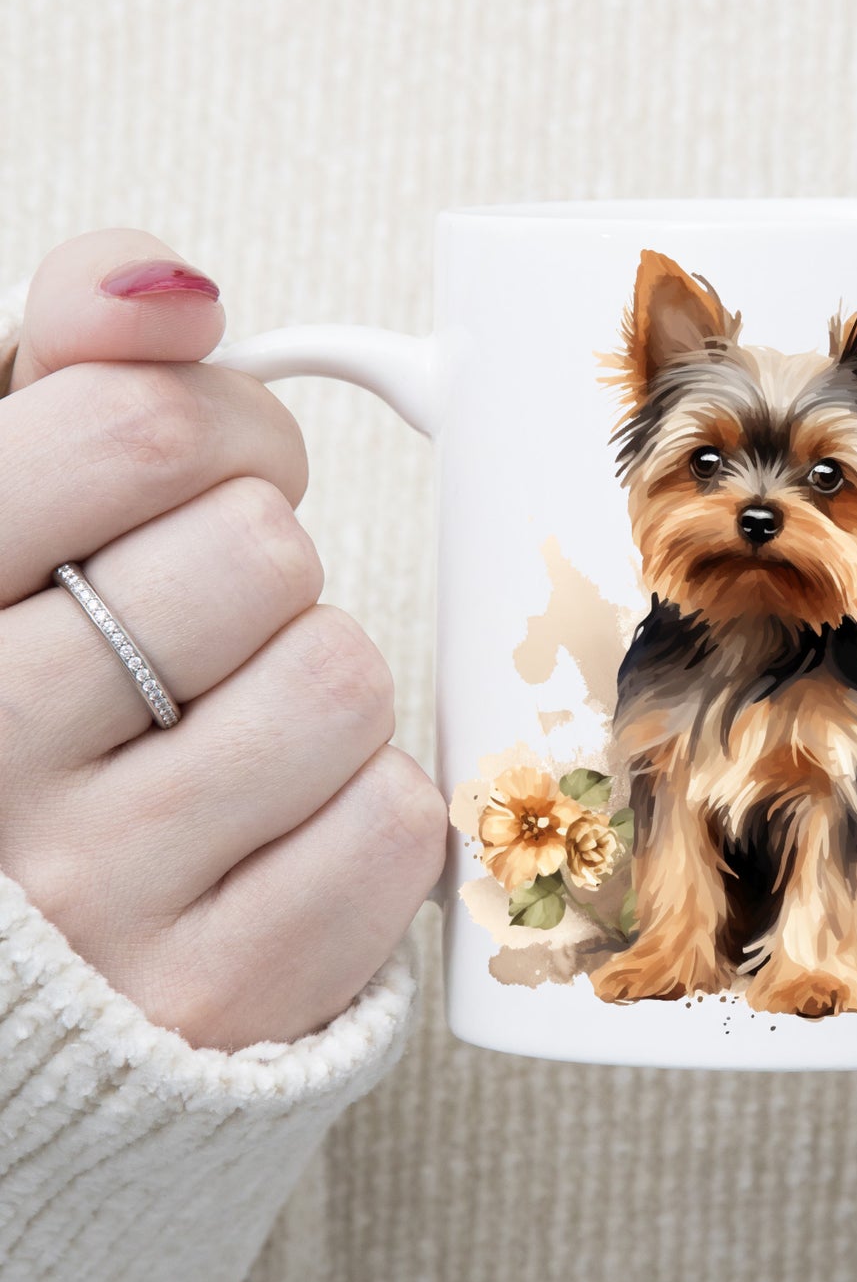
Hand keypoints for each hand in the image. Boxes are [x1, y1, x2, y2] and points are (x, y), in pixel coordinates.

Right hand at [0, 229, 445, 1049]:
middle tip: (212, 619)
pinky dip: (362, 809)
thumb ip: (70, 374)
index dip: (222, 428)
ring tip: (229, 730)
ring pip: (339, 679)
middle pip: (260, 552)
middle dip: (263, 562)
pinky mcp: (219, 995)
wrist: (31, 965)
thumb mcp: (3, 517)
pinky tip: (273, 831)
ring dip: (315, 685)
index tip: (208, 470)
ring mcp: (97, 897)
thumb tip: (172, 286)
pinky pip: (393, 822)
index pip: (135, 432)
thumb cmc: (29, 700)